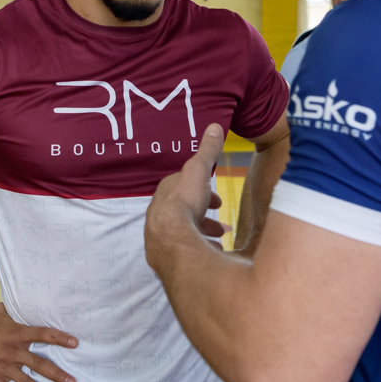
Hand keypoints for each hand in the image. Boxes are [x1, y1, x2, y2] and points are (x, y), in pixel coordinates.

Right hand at [0, 302, 77, 381]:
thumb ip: (16, 309)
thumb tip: (25, 298)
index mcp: (19, 334)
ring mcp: (4, 366)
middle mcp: (14, 351)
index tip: (76, 343)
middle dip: (58, 375)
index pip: (44, 335)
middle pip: (41, 365)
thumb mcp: (2, 311)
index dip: (60, 338)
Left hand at [145, 124, 227, 275]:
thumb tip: (214, 125)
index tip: (217, 197)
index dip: (200, 190)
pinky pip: (185, 251)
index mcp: (167, 194)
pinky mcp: (166, 256)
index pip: (181, 188)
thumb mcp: (199, 171)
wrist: (171, 239)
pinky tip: (214, 253)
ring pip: (184, 232)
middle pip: (184, 212)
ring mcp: (162, 237)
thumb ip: (207, 151)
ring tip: (221, 237)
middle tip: (220, 221)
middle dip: (202, 214)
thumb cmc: (185, 202)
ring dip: (202, 233)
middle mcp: (160, 215)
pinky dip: (200, 250)